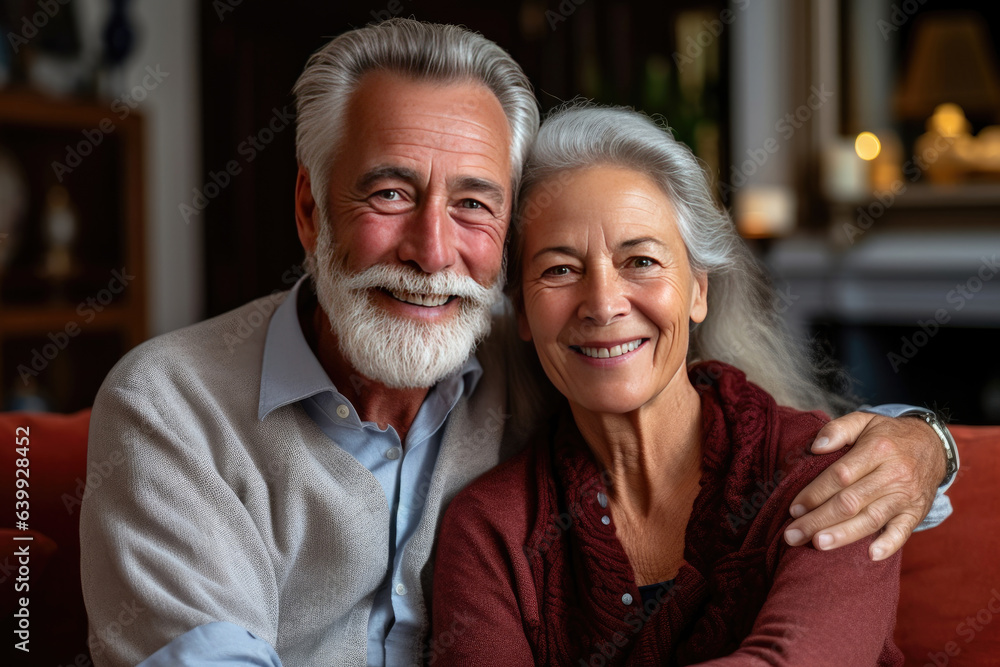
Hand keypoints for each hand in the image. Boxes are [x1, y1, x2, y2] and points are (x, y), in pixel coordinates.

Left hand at [782, 411, 945, 560]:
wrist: (934, 445)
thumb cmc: (889, 435)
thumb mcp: (864, 421)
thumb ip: (838, 429)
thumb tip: (815, 447)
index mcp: (877, 450)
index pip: (840, 476)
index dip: (815, 493)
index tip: (794, 508)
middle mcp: (893, 474)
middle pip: (850, 502)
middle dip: (818, 520)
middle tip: (793, 535)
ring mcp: (907, 496)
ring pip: (871, 519)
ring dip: (843, 535)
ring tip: (817, 545)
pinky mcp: (917, 512)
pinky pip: (904, 531)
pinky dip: (889, 544)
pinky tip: (871, 555)